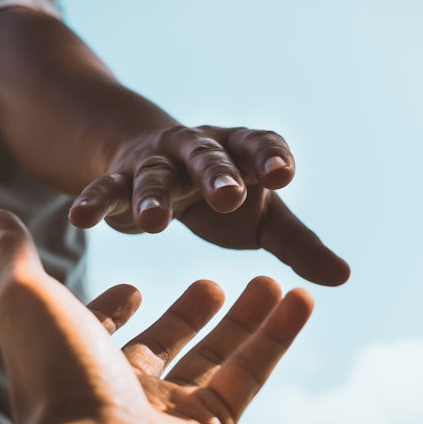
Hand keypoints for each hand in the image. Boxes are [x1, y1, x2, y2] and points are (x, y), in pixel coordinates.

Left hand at [0, 207, 313, 423]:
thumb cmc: (57, 375)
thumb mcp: (27, 298)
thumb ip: (13, 255)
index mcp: (79, 361)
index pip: (100, 331)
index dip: (114, 309)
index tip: (134, 287)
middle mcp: (124, 389)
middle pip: (166, 342)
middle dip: (190, 313)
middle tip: (213, 283)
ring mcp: (170, 412)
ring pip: (217, 356)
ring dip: (247, 318)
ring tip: (272, 280)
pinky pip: (250, 374)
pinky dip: (278, 336)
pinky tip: (300, 298)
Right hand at [67, 125, 349, 285]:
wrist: (158, 163)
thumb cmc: (224, 195)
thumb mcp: (263, 218)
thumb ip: (298, 244)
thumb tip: (343, 277)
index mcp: (241, 153)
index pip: (259, 146)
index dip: (270, 158)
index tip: (283, 175)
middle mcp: (199, 150)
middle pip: (209, 157)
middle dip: (218, 175)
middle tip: (229, 196)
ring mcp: (157, 162)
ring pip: (154, 175)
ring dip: (152, 196)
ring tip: (153, 224)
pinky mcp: (120, 178)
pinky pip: (105, 189)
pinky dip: (94, 201)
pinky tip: (79, 218)